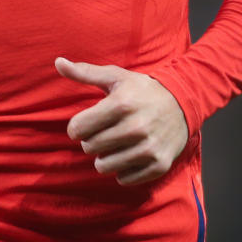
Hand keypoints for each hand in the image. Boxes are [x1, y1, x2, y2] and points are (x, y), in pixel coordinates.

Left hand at [55, 57, 188, 185]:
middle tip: (103, 132)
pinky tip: (129, 154)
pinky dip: (122, 169)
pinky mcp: (158, 164)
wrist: (183, 102)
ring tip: (114, 144)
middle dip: (91, 141)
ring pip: (103, 166)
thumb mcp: (115, 76)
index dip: (77, 127)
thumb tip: (58, 62)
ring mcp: (148, 148)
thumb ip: (84, 72)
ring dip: (104, 157)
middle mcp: (135, 127)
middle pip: (89, 148)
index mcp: (121, 104)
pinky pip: (123, 178)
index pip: (78, 128)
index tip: (85, 124)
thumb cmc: (142, 89)